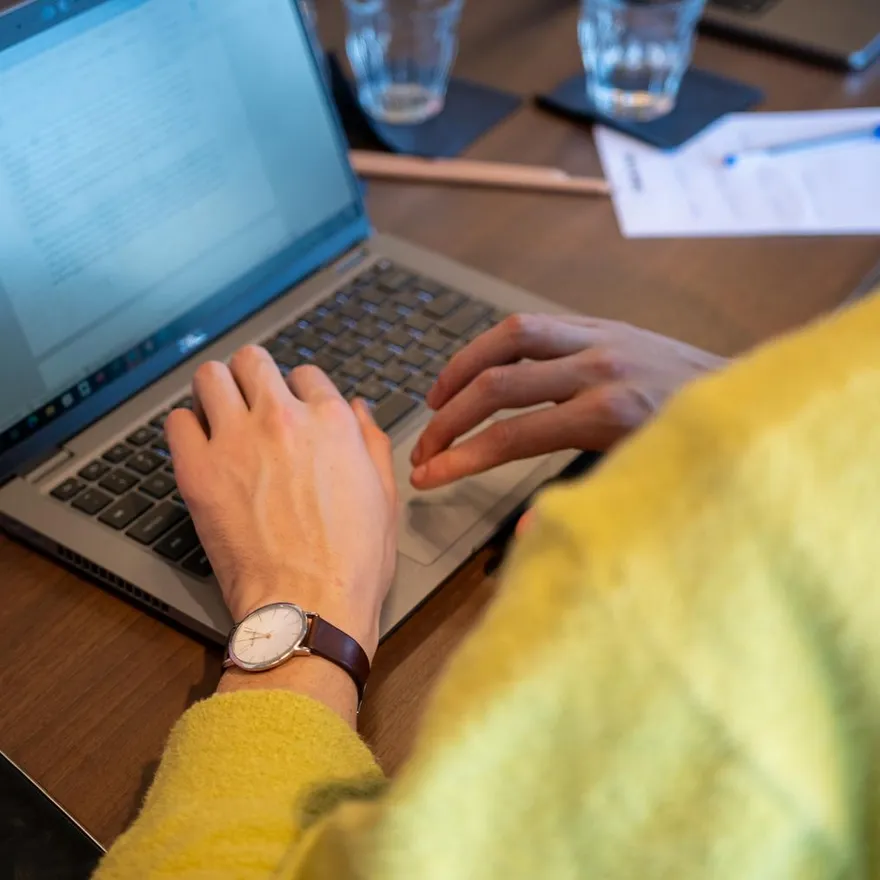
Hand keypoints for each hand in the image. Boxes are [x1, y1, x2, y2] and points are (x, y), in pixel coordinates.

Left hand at [166, 346, 397, 657]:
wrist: (310, 607)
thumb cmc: (352, 562)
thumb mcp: (384, 496)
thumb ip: (371, 440)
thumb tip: (357, 408)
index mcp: (332, 422)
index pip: (306, 373)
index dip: (299, 391)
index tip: (293, 410)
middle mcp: (283, 419)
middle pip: (254, 360)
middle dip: (253, 377)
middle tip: (251, 402)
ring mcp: (237, 441)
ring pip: (210, 376)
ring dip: (215, 391)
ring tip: (219, 415)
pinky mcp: (199, 471)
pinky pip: (177, 421)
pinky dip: (187, 428)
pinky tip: (200, 447)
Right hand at [411, 314, 726, 489]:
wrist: (756, 400)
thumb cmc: (703, 450)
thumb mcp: (649, 487)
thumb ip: (586, 508)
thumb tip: (528, 536)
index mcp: (609, 414)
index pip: (511, 436)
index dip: (460, 458)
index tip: (427, 477)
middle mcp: (599, 367)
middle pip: (497, 384)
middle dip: (449, 420)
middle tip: (423, 448)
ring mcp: (601, 338)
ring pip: (508, 337)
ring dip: (461, 367)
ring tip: (434, 398)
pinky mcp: (603, 325)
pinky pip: (534, 324)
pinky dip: (495, 345)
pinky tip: (480, 367)